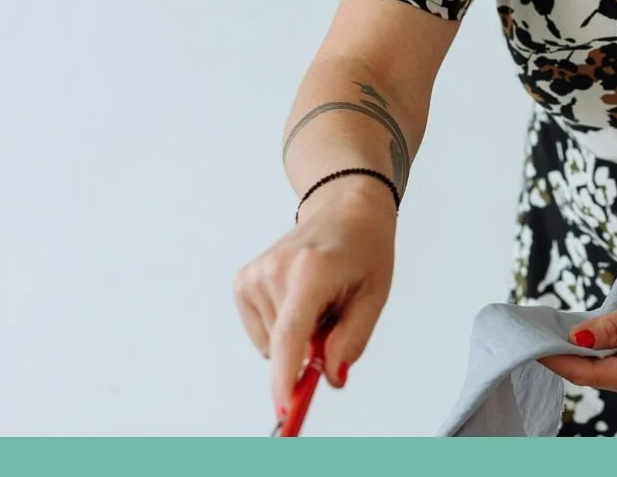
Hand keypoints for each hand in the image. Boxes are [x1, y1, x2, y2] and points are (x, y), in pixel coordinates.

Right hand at [233, 176, 397, 413]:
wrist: (344, 209)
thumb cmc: (364, 250)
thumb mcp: (374, 296)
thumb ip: (352, 340)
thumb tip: (330, 379)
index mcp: (311, 270)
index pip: (290, 334)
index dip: (284, 376)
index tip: (284, 407)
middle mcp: (275, 269)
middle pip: (283, 345)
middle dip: (308, 351)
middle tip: (335, 316)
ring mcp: (254, 273)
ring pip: (271, 343)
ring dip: (297, 336)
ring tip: (319, 299)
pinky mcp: (242, 280)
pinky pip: (262, 331)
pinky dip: (281, 328)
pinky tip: (300, 298)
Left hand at [538, 265, 616, 399]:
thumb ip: (614, 325)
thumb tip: (577, 337)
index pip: (588, 373)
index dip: (557, 359)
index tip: (530, 343)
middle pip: (587, 372)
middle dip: (561, 351)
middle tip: (534, 324)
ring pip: (592, 365)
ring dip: (574, 344)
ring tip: (551, 321)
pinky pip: (603, 356)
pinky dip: (589, 341)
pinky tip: (577, 324)